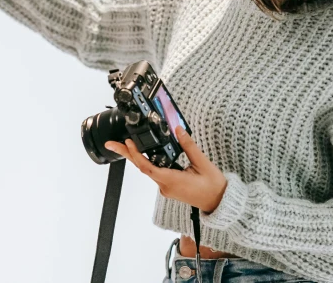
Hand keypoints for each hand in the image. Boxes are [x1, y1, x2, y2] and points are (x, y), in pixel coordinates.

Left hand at [105, 127, 227, 212]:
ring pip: (148, 169)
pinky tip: (145, 152)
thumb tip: (178, 130)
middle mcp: (165, 186)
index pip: (147, 167)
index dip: (135, 154)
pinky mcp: (170, 186)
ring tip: (127, 143)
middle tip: (111, 143)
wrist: (220, 203)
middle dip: (127, 154)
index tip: (128, 142)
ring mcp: (166, 188)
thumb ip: (189, 146)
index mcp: (172, 180)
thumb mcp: (202, 163)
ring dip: (137, 156)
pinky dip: (148, 161)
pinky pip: (156, 172)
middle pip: (143, 167)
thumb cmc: (213, 187)